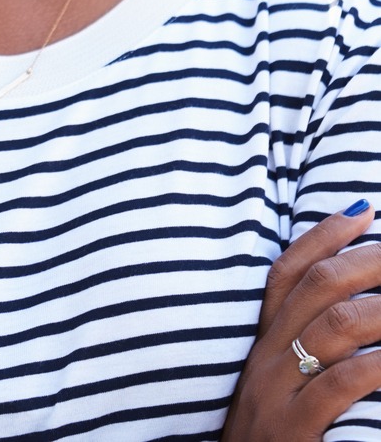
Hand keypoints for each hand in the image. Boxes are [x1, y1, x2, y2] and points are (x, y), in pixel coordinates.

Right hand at [222, 201, 380, 440]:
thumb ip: (300, 347)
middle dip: (365, 260)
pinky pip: (339, 384)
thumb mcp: (275, 389)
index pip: (287, 272)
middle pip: (315, 288)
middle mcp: (265, 359)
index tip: (364, 210)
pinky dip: (376, 364)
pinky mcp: (294, 431)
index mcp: (261, 344)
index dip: (323, 235)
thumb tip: (344, 309)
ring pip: (333, 327)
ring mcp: (278, 393)